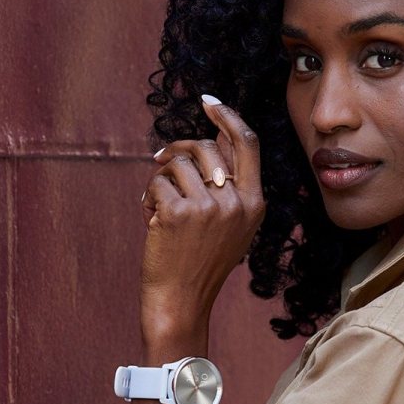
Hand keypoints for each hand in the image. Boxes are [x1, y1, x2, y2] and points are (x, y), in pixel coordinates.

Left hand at [140, 96, 265, 342]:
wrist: (182, 300)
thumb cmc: (200, 263)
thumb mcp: (232, 226)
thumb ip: (229, 186)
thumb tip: (212, 139)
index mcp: (254, 203)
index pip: (247, 143)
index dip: (228, 117)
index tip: (209, 103)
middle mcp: (236, 202)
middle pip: (206, 147)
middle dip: (179, 148)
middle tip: (160, 159)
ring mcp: (209, 207)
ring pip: (178, 164)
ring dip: (161, 181)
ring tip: (158, 207)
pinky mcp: (179, 212)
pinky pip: (158, 183)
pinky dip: (149, 198)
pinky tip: (151, 220)